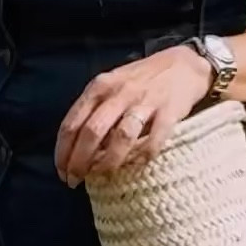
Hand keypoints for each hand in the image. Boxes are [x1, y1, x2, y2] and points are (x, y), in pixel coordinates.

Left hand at [55, 42, 212, 185]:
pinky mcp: (169, 111)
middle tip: (75, 181)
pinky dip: (142, 157)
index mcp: (100, 86)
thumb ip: (94, 110)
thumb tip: (76, 148)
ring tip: (102, 176)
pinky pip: (154, 139)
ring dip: (107, 162)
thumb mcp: (112, 85)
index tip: (61, 172)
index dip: (63, 152)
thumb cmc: (142, 80)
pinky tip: (135, 166)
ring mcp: (145, 101)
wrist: (184, 64)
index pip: (72, 123)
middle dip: (79, 161)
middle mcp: (119, 92)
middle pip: (91, 132)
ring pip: (120, 137)